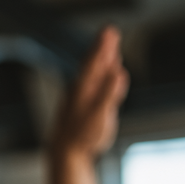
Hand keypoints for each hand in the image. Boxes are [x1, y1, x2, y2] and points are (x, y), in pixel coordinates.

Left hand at [51, 27, 128, 159]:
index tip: (109, 30)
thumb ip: (109, 93)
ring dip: (103, 59)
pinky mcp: (87, 108)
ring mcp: (82, 99)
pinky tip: (109, 72)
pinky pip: (96, 87)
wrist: (66, 153)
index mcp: (82, 89)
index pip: (93, 62)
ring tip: (110, 46)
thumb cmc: (82, 136)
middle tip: (109, 30)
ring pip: (93, 75)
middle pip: (92, 64)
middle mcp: (80, 91)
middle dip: (102, 48)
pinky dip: (104, 76)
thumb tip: (118, 72)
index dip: (102, 47)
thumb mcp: (99, 115)